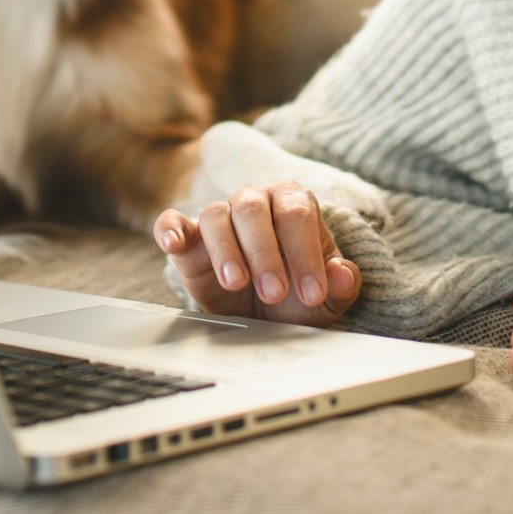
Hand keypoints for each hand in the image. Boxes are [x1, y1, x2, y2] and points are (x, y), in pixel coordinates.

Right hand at [154, 182, 362, 326]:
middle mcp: (255, 201)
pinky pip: (173, 221)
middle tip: (275, 293)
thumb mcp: (327, 296)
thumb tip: (343, 274)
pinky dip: (169, 229)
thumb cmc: (297, 296)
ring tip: (236, 283)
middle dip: (265, 253)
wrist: (264, 312)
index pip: (297, 215)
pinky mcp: (189, 236)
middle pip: (253, 210)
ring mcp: (220, 215)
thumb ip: (341, 284)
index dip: (305, 253)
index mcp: (293, 203)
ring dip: (226, 250)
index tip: (313, 293)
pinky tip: (172, 244)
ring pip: (216, 216)